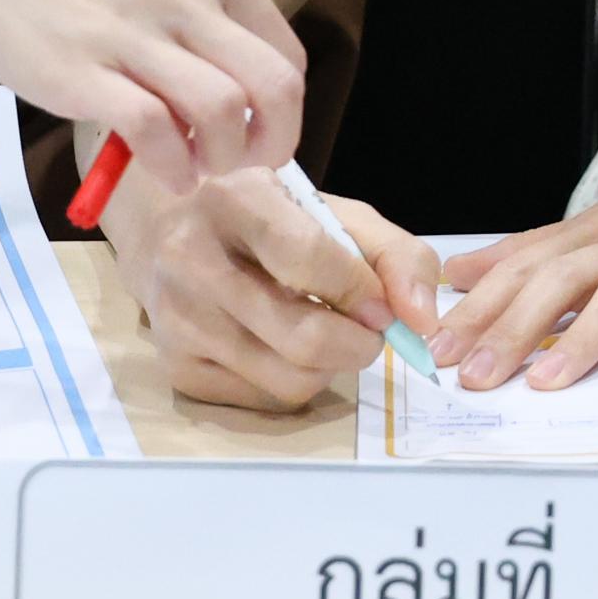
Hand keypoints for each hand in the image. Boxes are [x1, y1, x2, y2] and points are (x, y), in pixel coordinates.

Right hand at [0, 0, 303, 195]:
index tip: (261, 128)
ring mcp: (132, 32)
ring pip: (223, 113)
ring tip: (197, 167)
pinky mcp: (81, 72)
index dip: (282, 105)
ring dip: (223, 159)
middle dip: (273, 142)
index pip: (283, 50)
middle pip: (273, 86)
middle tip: (247, 162)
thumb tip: (241, 60)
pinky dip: (172, 167)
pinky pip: (155, 135)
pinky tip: (162, 172)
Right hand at [108, 165, 441, 411]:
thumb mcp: (337, 215)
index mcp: (235, 199)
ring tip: (325, 333)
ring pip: (289, 379)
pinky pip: (265, 399)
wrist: (179, 241)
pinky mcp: (176, 368)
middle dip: (359, 344)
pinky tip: (282, 346)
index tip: (386, 309)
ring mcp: (176, 319)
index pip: (309, 258)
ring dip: (331, 367)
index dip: (361, 292)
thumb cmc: (273, 224)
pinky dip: (295, 381)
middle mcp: (191, 258)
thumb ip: (396, 256)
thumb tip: (420, 321)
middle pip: (302, 337)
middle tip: (370, 332)